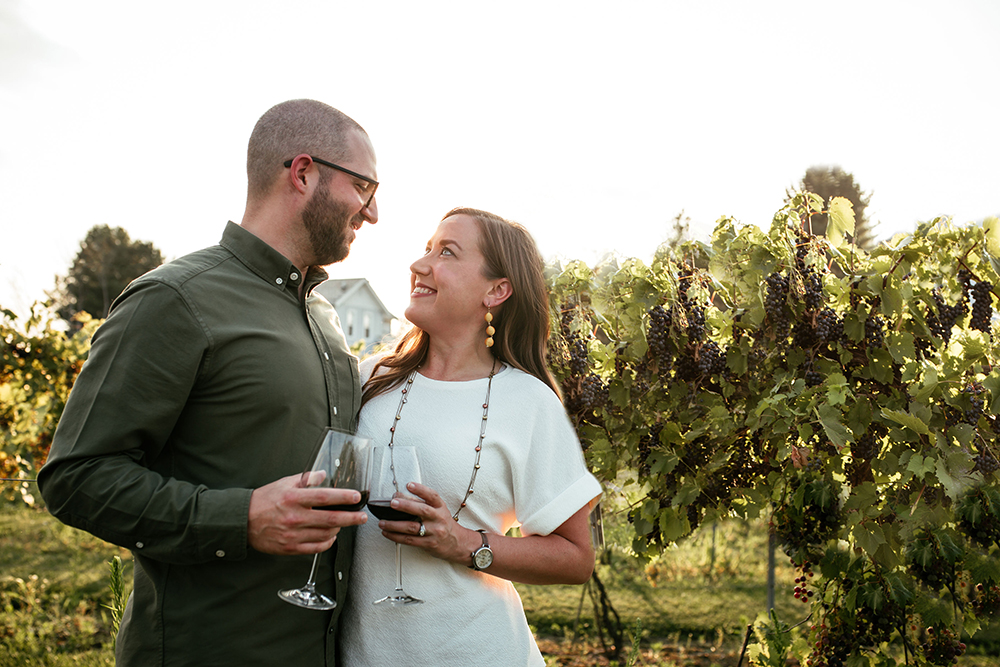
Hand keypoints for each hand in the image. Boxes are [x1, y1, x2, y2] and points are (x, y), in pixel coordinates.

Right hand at [248, 473, 366, 554]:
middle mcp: (295, 517)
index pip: (324, 497)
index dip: (343, 497)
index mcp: (294, 498)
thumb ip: (305, 479)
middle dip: (351, 518)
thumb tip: (323, 475)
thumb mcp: (284, 483)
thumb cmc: (264, 500)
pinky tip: (331, 537)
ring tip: (343, 523)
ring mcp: (292, 535)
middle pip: (330, 519)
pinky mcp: (290, 548)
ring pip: (325, 534)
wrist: (243, 521)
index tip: (356, 497)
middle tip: (362, 517)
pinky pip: (315, 548)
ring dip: (338, 529)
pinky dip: (327, 543)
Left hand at [378, 482, 478, 564]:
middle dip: (405, 506)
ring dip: (394, 525)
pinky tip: (386, 532)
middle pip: (422, 510)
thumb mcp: (437, 509)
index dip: (420, 489)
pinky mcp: (428, 544)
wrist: (457, 543)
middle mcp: (438, 518)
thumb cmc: (442, 523)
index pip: (432, 496)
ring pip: (412, 527)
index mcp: (440, 507)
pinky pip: (409, 540)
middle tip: (392, 502)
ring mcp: (434, 532)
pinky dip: (395, 536)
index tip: (409, 485)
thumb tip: (398, 496)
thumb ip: (421, 502)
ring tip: (382, 522)